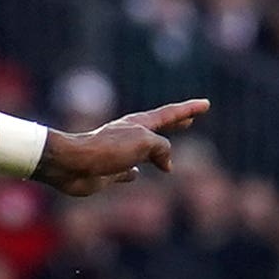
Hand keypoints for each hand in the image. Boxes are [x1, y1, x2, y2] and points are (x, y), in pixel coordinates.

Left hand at [36, 100, 209, 194]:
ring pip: (144, 152)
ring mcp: (119, 154)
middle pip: (159, 129)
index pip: (170, 114)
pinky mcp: (108, 172)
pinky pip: (127, 172)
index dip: (189, 109)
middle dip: (175, 123)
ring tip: (165, 158)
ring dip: (156, 153)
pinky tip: (135, 174)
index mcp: (139, 125)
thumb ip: (162, 149)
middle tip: (190, 118)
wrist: (72, 165)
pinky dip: (134, 172)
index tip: (205, 104)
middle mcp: (130, 136)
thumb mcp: (144, 143)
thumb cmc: (107, 149)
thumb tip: (166, 164)